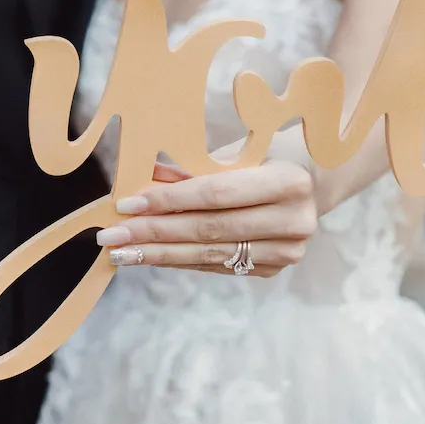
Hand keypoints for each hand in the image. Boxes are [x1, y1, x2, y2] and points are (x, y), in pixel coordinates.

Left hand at [93, 159, 317, 276]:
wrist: (312, 181)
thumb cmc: (265, 156)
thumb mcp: (233, 154)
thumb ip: (190, 170)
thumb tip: (139, 182)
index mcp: (288, 182)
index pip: (216, 195)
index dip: (169, 201)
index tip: (128, 204)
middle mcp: (294, 221)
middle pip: (208, 230)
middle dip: (154, 233)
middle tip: (112, 234)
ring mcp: (286, 251)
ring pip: (209, 254)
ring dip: (159, 254)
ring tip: (121, 252)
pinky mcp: (273, 269)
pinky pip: (215, 266)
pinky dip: (179, 260)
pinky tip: (150, 256)